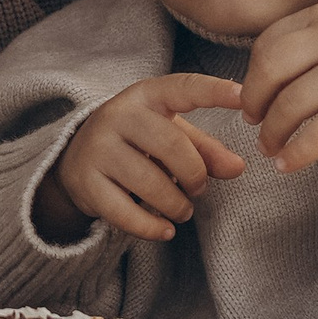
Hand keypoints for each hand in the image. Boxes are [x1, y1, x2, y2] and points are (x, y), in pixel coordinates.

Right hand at [46, 73, 247, 243]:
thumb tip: (238, 167)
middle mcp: (117, 115)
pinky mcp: (86, 183)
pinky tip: (165, 230)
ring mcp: (98, 148)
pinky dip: (153, 228)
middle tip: (199, 189)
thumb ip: (206, 150)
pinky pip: (126, 213)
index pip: (182, 88)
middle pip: (171, 145)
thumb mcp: (170, 135)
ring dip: (177, 205)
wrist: (75, 158)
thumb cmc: (137, 143)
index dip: (213, 91)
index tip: (242, 95)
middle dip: (195, 174)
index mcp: (145, 96)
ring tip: (182, 209)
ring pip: (151, 183)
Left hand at [244, 4, 317, 167]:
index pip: (267, 46)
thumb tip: (249, 88)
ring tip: (270, 147)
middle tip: (255, 123)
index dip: (253, 78)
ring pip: (289, 106)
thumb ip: (300, 48)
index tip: (252, 100)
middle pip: (270, 72)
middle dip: (255, 104)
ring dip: (272, 133)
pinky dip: (296, 154)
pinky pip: (316, 135)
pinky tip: (287, 164)